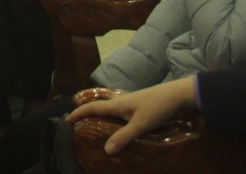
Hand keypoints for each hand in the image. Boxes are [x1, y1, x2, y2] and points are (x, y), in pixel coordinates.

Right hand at [65, 77, 199, 155]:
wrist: (178, 95)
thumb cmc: (157, 108)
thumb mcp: (141, 125)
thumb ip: (124, 137)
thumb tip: (106, 151)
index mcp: (118, 104)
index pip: (92, 107)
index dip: (79, 112)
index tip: (67, 120)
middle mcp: (122, 102)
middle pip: (99, 107)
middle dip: (87, 115)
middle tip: (79, 127)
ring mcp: (132, 104)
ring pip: (111, 111)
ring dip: (101, 118)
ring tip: (96, 130)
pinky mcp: (140, 107)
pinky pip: (121, 114)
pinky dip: (115, 121)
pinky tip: (120, 129)